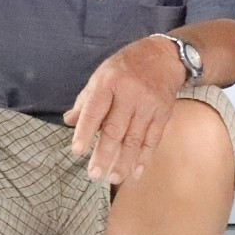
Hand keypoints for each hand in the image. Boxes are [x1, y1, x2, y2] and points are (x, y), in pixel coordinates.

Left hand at [65, 36, 187, 184]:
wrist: (164, 56)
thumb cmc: (126, 67)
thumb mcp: (102, 75)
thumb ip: (86, 100)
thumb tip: (70, 122)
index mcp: (109, 82)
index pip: (94, 110)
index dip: (85, 132)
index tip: (78, 151)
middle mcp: (130, 93)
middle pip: (115, 129)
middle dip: (104, 154)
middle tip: (94, 174)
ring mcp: (149, 104)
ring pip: (135, 138)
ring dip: (124, 161)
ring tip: (113, 178)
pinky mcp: (163, 113)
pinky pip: (153, 139)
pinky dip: (145, 157)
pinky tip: (136, 171)